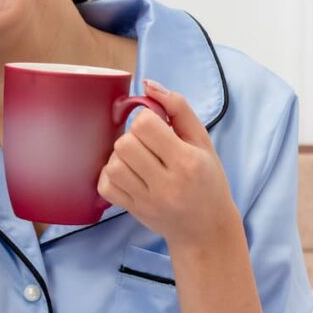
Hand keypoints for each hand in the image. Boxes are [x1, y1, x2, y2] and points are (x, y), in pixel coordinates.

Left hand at [96, 79, 238, 249]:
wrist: (206, 227)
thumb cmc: (207, 179)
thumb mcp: (202, 141)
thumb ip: (178, 108)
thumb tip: (148, 84)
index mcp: (187, 162)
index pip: (145, 125)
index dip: (147, 120)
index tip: (158, 128)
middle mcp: (166, 184)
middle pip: (124, 145)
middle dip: (132, 138)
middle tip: (147, 145)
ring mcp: (148, 201)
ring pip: (112, 165)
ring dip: (120, 157)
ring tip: (138, 160)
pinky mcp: (134, 211)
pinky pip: (105, 186)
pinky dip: (110, 176)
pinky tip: (128, 174)